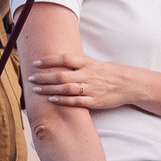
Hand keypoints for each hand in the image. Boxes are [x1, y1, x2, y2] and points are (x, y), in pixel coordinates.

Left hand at [27, 49, 144, 109]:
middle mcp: (88, 75)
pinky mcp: (94, 101)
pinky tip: (52, 99)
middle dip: (44, 77)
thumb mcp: (95, 63)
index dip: (49, 61)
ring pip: (66, 88)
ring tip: (36, 90)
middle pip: (61, 75)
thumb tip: (59, 62)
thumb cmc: (110, 72)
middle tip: (31, 78)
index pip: (65, 59)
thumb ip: (78, 64)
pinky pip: (75, 101)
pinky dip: (62, 100)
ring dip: (49, 89)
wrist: (129, 84)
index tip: (36, 63)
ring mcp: (91, 89)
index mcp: (88, 63)